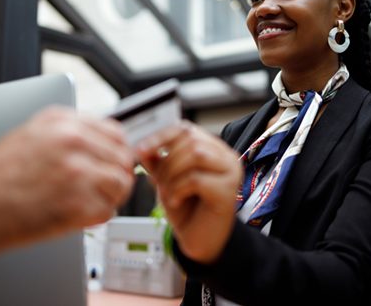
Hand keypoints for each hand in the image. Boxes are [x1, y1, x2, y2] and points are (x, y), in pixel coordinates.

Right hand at [0, 106, 134, 253]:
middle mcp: (73, 142)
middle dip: (118, 174)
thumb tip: (102, 140)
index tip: (115, 161)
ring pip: (120, 183)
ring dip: (112, 195)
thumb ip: (70, 131)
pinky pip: (108, 210)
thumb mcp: (33, 133)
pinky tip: (82, 214)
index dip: (119, 150)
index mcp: (63, 122)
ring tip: (94, 200)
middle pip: (122, 158)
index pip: (115, 132)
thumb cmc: (1, 173)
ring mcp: (77, 172)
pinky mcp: (77, 203)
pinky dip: (99, 215)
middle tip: (107, 186)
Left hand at [137, 121, 241, 263]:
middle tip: (157, 181)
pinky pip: (197, 179)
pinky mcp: (229, 190)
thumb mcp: (166, 179)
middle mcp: (225, 156)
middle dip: (167, 160)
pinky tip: (176, 201)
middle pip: (191, 140)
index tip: (140, 149)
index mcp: (211, 148)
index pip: (186, 129)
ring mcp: (230, 172)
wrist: (199, 242)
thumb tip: (142, 145)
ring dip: (173, 174)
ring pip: (196, 155)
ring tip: (168, 191)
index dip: (161, 136)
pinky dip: (179, 189)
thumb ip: (156, 160)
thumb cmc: (186, 210)